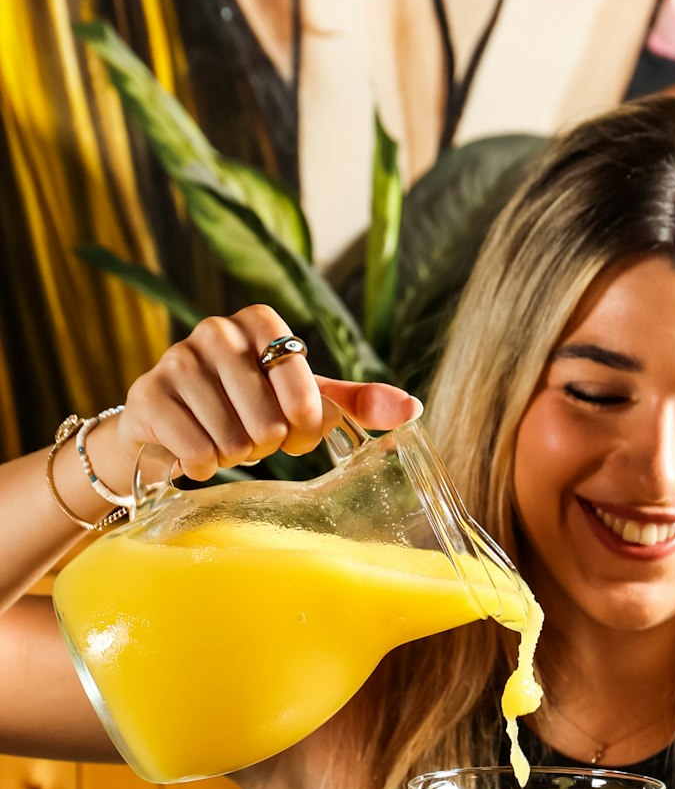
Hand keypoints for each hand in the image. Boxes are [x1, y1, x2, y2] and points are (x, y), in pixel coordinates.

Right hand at [93, 304, 420, 486]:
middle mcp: (214, 331)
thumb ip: (353, 402)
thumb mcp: (300, 400)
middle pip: (268, 420)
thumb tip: (412, 408)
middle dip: (267, 444)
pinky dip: (204, 466)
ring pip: (233, 440)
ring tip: (224, 441)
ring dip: (235, 456)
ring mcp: (176, 360)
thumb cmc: (245, 407)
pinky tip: (196, 453)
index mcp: (259, 321)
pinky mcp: (147, 397)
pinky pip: (197, 452)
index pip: (304, 388)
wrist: (169, 425)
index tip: (295, 430)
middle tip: (253, 438)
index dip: (305, 424)